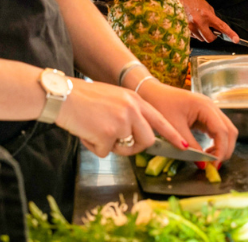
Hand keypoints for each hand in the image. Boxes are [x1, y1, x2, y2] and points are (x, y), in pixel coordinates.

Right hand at [55, 79, 186, 157]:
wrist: (62, 95)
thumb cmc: (82, 97)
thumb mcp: (113, 97)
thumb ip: (128, 112)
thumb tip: (133, 133)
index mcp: (134, 100)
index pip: (160, 120)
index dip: (173, 136)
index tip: (184, 146)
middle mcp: (132, 110)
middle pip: (147, 141)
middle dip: (133, 147)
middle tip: (116, 142)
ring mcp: (121, 123)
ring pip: (126, 149)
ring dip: (111, 146)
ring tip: (95, 131)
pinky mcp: (108, 135)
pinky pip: (105, 152)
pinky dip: (94, 147)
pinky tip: (85, 132)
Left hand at [137, 79, 237, 162]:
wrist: (151, 92)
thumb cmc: (160, 105)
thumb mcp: (175, 128)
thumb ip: (190, 146)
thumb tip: (202, 164)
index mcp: (205, 106)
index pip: (223, 131)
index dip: (222, 150)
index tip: (214, 164)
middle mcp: (211, 106)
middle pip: (230, 131)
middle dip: (225, 149)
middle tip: (214, 164)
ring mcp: (209, 110)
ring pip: (225, 130)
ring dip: (222, 146)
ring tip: (209, 158)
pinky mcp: (204, 114)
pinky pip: (216, 129)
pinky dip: (215, 141)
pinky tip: (206, 150)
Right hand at [174, 0, 238, 42]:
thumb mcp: (206, 5)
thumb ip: (212, 16)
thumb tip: (215, 25)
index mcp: (207, 15)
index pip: (221, 27)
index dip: (230, 34)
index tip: (236, 39)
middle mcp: (199, 23)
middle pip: (209, 38)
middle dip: (212, 36)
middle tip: (210, 30)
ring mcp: (190, 27)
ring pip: (200, 38)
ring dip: (202, 34)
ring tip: (198, 24)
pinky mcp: (183, 29)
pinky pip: (193, 36)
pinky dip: (194, 32)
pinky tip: (192, 24)